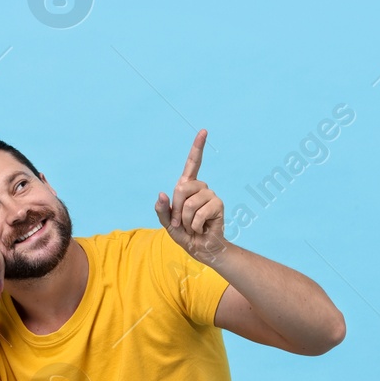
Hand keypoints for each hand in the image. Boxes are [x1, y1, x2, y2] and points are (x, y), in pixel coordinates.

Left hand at [155, 129, 225, 262]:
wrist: (201, 249)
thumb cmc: (185, 234)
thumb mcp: (167, 223)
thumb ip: (161, 210)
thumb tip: (161, 194)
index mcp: (188, 187)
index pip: (193, 163)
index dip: (197, 147)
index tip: (204, 131)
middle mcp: (201, 188)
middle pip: (181, 188)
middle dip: (176, 209)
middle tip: (180, 222)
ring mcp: (211, 195)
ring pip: (189, 203)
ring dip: (185, 220)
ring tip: (192, 226)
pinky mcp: (218, 205)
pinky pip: (199, 213)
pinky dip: (195, 225)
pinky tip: (201, 228)